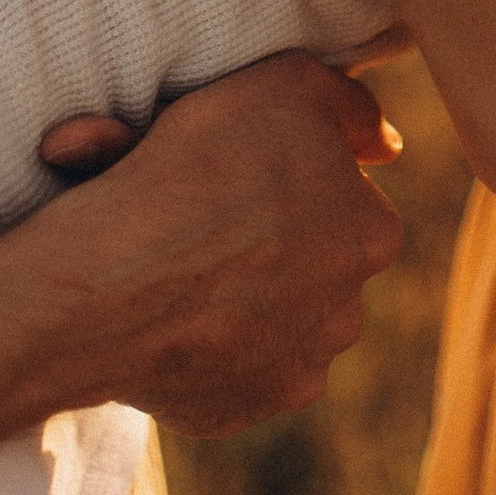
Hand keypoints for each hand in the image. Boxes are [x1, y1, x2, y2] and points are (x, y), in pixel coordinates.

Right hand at [0, 56, 402, 436]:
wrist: (110, 286)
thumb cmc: (198, 171)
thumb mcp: (286, 85)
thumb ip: (348, 108)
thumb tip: (384, 145)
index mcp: (371, 234)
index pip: (344, 198)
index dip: (290, 180)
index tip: (239, 175)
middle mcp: (348, 311)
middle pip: (314, 264)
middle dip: (273, 243)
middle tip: (205, 219)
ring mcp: (296, 368)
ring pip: (276, 320)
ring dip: (243, 297)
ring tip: (179, 268)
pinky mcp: (243, 409)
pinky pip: (231, 370)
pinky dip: (206, 346)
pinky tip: (167, 319)